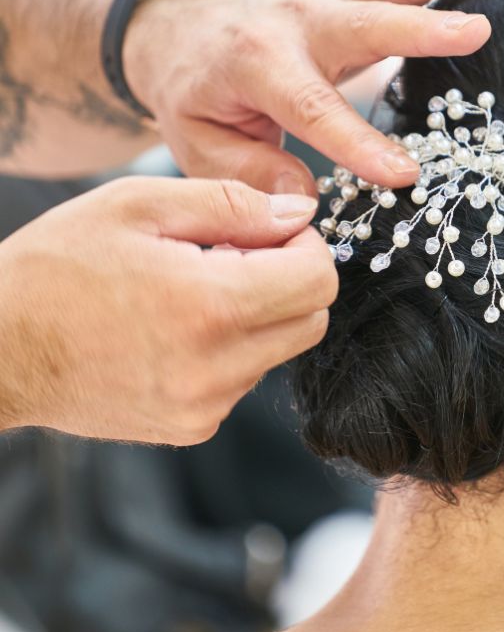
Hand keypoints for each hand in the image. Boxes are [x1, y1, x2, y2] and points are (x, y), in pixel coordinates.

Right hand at [0, 176, 337, 444]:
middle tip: (233, 256)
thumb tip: (299, 216)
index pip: (319, 280)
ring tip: (193, 291)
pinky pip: (244, 379)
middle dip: (290, 280)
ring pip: (279, 350)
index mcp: (211, 307)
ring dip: (258, 315)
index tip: (271, 232)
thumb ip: (231, 205)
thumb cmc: (55, 268)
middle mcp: (217, 368)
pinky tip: (177, 329)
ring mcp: (206, 406)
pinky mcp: (192, 427)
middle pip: (311, 320)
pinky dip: (230, 349)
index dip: (306, 246)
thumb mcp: (138, 205)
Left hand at [123, 0, 503, 194]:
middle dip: (421, 28)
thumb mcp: (198, 143)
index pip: (311, 108)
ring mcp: (331, 4)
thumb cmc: (193, 94)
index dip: (355, 141)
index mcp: (257, 65)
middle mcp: (300, 24)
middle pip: (367, 23)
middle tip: (476, 30)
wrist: (179, 30)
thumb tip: (304, 200)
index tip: (402, 172)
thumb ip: (248, 173)